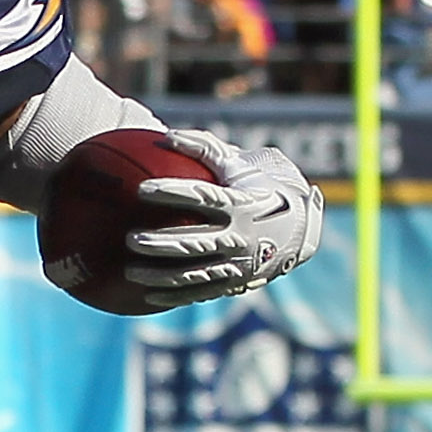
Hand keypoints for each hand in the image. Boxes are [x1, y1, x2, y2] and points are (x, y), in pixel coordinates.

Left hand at [121, 128, 324, 308]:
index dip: (172, 192)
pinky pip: (201, 292)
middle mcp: (241, 236)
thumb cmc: (261, 188)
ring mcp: (238, 264)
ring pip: (194, 273)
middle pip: (195, 242)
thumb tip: (167, 136)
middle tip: (130, 239)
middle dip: (161, 243)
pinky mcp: (235, 283)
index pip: (203, 197)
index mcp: (241, 204)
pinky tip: (145, 296)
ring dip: (160, 275)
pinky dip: (174, 295)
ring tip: (129, 271)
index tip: (141, 189)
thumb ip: (206, 149)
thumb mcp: (241, 166)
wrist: (302, 229)